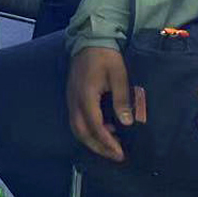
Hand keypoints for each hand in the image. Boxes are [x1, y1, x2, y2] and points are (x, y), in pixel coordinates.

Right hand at [67, 47, 132, 162]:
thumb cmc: (106, 56)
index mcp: (86, 96)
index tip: (120, 154)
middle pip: (81, 132)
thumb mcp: (118, 75)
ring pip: (77, 128)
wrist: (90, 40)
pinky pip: (76, 120)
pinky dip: (89, 131)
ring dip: (93, 141)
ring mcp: (71, 99)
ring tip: (112, 145)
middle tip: (116, 156)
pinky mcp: (72, 97)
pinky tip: (105, 129)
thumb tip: (126, 123)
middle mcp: (75, 100)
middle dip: (99, 147)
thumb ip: (121, 99)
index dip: (107, 142)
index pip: (95, 126)